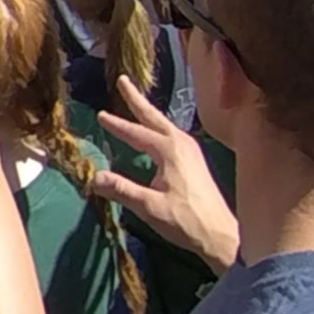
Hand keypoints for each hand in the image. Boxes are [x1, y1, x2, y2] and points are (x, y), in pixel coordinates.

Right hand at [89, 74, 239, 274]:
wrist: (220, 234)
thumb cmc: (185, 220)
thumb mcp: (149, 207)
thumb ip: (122, 189)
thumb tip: (94, 177)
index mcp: (170, 151)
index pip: (137, 133)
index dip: (117, 125)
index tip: (100, 114)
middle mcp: (182, 143)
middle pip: (154, 116)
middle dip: (136, 99)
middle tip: (123, 80)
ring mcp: (192, 150)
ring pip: (164, 123)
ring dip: (148, 111)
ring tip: (136, 100)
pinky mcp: (196, 160)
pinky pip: (172, 133)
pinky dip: (159, 125)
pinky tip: (157, 131)